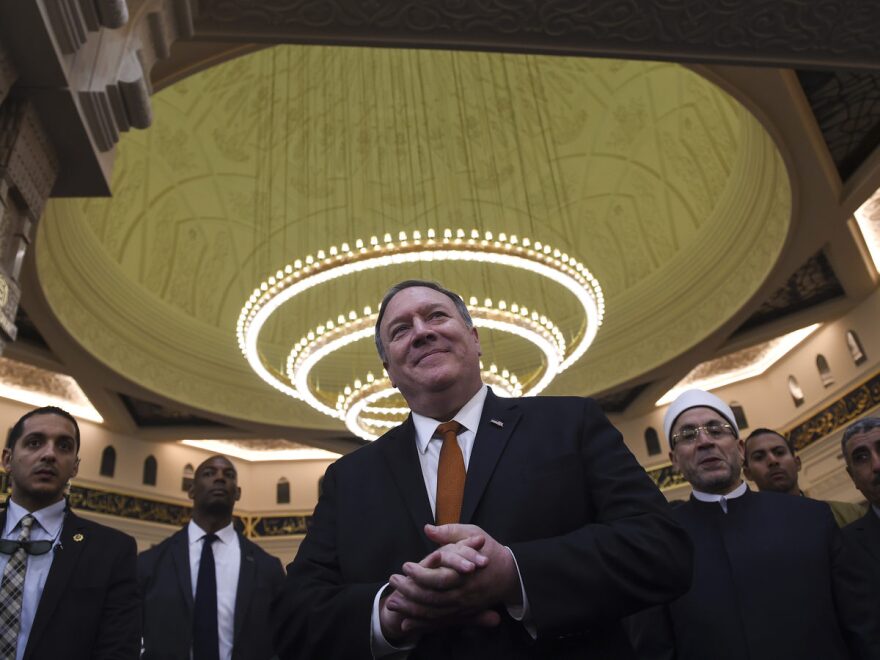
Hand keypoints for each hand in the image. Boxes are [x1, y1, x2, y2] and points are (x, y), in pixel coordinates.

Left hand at [384, 524, 520, 631]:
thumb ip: (449, 532)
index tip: (405, 566)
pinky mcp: (462, 613)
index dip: (419, 574)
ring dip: (411, 609)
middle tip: (393, 581)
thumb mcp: (473, 534)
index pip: (437, 579)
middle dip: (410, 591)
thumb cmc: (490, 550)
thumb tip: (428, 529)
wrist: (511, 573)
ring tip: (392, 601)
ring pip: (433, 613)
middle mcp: (463, 594)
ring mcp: (463, 606)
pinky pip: (439, 622)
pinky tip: (406, 622)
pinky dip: (422, 623)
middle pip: (432, 599)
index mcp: (465, 575)